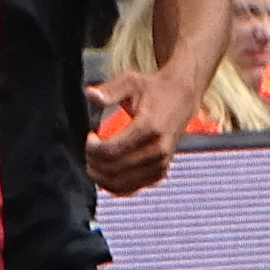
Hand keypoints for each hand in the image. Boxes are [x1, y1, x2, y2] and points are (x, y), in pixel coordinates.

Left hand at [85, 72, 179, 193]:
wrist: (182, 98)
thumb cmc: (154, 89)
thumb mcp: (131, 81)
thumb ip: (110, 90)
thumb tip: (91, 95)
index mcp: (150, 127)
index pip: (113, 150)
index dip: (93, 148)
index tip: (90, 137)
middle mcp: (158, 149)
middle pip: (115, 168)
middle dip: (94, 163)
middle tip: (88, 151)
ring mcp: (161, 163)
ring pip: (123, 183)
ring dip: (102, 177)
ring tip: (93, 162)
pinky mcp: (161, 172)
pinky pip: (133, 188)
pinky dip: (115, 186)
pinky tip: (104, 176)